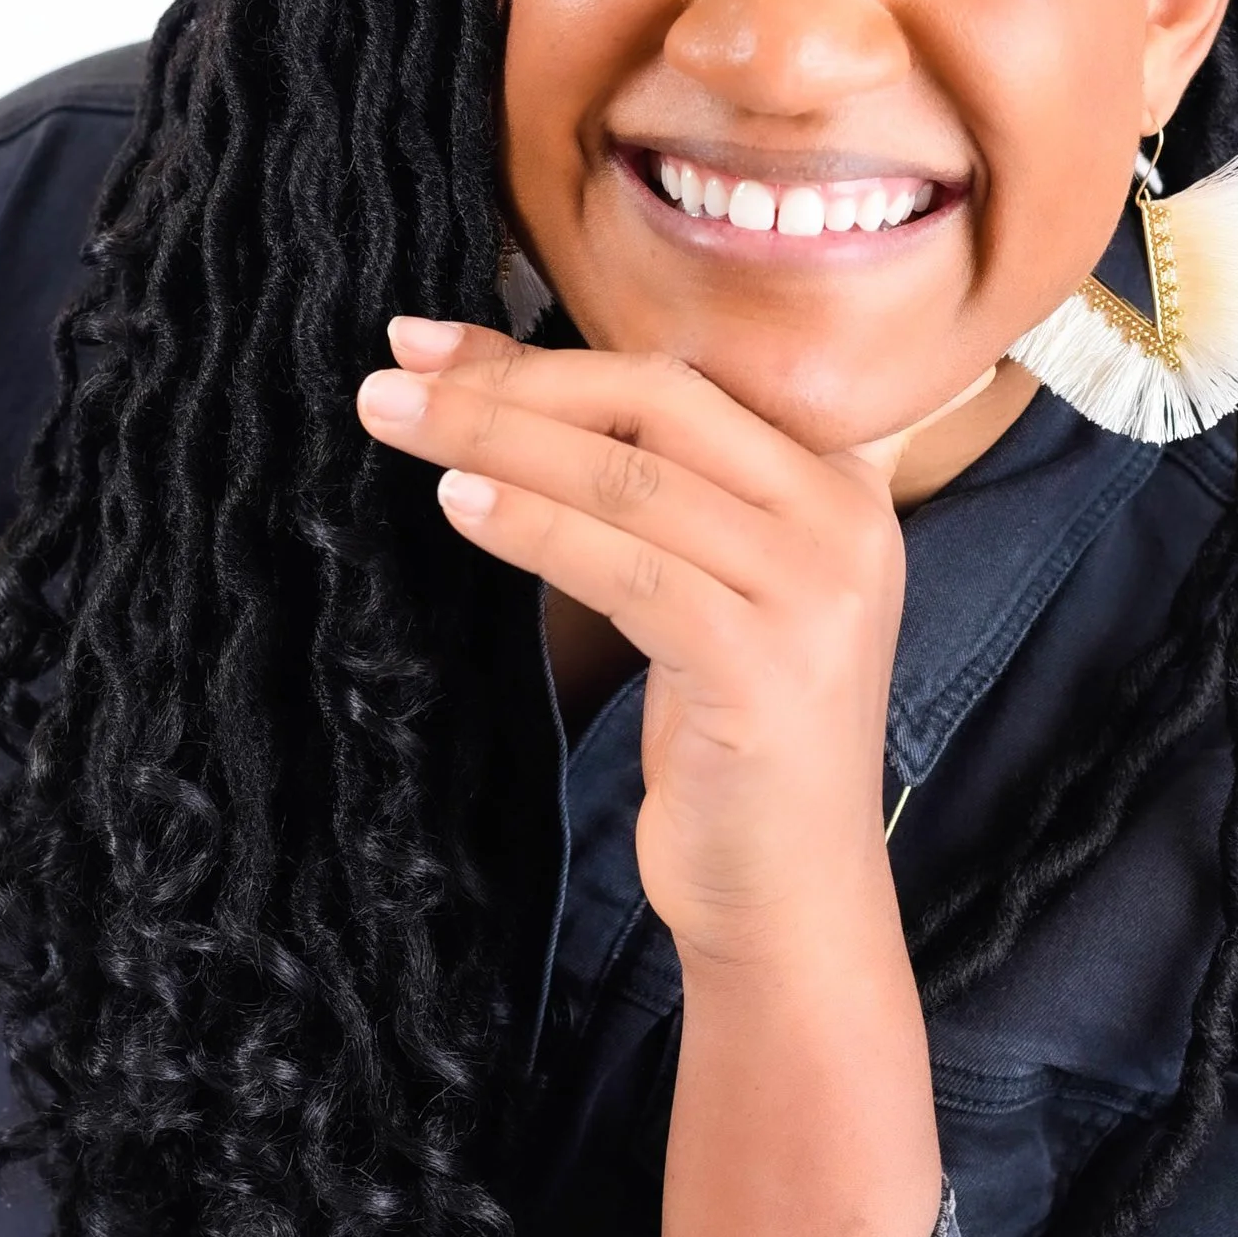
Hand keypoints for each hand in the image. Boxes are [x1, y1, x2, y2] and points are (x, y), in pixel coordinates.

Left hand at [358, 318, 910, 969]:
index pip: (677, 380)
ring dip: (497, 440)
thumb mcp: (701, 594)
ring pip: (630, 479)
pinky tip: (459, 503)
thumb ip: (647, 494)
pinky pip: (626, 567)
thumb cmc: (731, 742)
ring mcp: (814, 594)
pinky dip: (533, 526)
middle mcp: (843, 522)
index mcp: (837, 486)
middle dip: (511, 382)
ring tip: (395, 422)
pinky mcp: (763, 665)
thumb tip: (499, 389)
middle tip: (394, 373)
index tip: (430, 337)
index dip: (546, 350)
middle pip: (656, 407)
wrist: (792, 898)